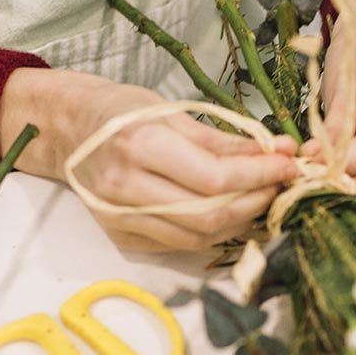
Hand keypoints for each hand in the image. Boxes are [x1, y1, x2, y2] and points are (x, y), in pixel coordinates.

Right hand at [0, 69, 296, 250]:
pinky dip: (211, 232)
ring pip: (198, 237)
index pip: (214, 178)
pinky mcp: (121, 237)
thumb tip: (279, 152)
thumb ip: (225, 139)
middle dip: (256, 202)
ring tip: (260, 197)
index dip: (259, 176)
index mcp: (139, 147)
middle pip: (210, 215)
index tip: (289, 165)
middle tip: (281, 185)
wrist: (65, 131)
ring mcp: (120, 218)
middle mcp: (126, 189)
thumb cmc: (120, 112)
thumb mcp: (172, 111)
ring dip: (239, 221)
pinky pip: (178, 243)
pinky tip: (228, 212)